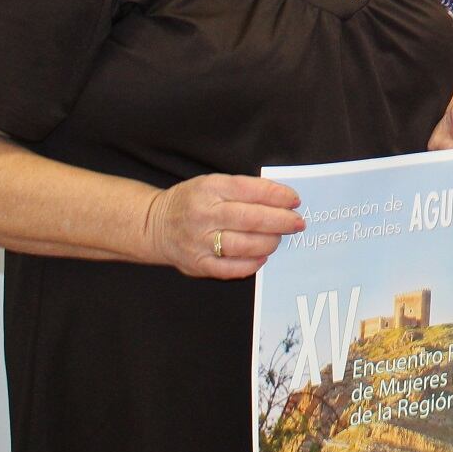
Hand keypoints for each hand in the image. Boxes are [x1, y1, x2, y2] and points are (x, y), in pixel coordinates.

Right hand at [144, 173, 303, 278]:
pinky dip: (251, 264)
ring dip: (269, 242)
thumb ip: (244, 190)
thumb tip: (283, 199)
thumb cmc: (193, 201)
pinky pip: (230, 268)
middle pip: (250, 219)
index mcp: (209, 188)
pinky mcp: (197, 264)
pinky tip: (262, 257)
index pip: (249, 190)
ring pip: (243, 245)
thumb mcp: (213, 183)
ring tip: (278, 239)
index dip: (276, 195)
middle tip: (297, 223)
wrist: (155, 224)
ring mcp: (199, 242)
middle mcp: (203, 214)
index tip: (295, 199)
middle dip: (280, 221)